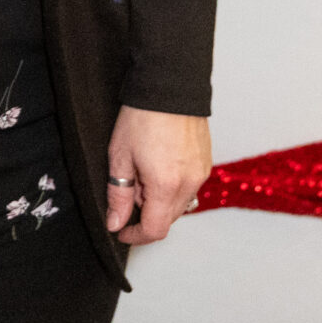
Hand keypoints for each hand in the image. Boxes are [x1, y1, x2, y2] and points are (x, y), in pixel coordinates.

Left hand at [105, 106, 211, 244]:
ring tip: (142, 169)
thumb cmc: (142, 116)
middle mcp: (190, 184)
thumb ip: (117, 195)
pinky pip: (189, 187)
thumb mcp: (119, 156)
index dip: (135, 236)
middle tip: (128, 186)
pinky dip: (172, 186)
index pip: (155, 230)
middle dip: (145, 212)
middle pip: (168, 219)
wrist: (169, 86)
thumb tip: (115, 223)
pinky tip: (158, 163)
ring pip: (179, 204)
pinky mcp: (206, 163)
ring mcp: (201, 173)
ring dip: (159, 199)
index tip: (120, 229)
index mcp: (167, 186)